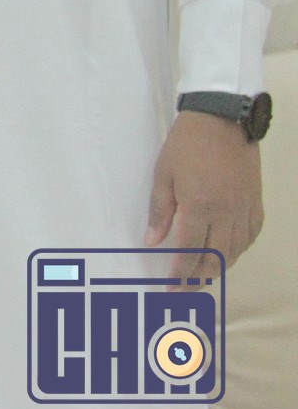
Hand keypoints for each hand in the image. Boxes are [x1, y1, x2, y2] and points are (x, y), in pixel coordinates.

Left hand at [146, 111, 264, 278]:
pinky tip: (230, 252)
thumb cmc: (186, 145)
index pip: (190, 250)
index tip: (172, 287)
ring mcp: (245, 207)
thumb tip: (152, 241)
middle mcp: (227, 212)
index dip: (181, 272)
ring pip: (236, 249)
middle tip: (187, 289)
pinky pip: (251, 234)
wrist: (223, 119)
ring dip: (221, 266)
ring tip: (204, 275)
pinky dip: (240, 248)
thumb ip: (160, 211)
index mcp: (200, 206)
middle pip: (216, 256)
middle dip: (201, 276)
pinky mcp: (256, 200)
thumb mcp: (163, 175)